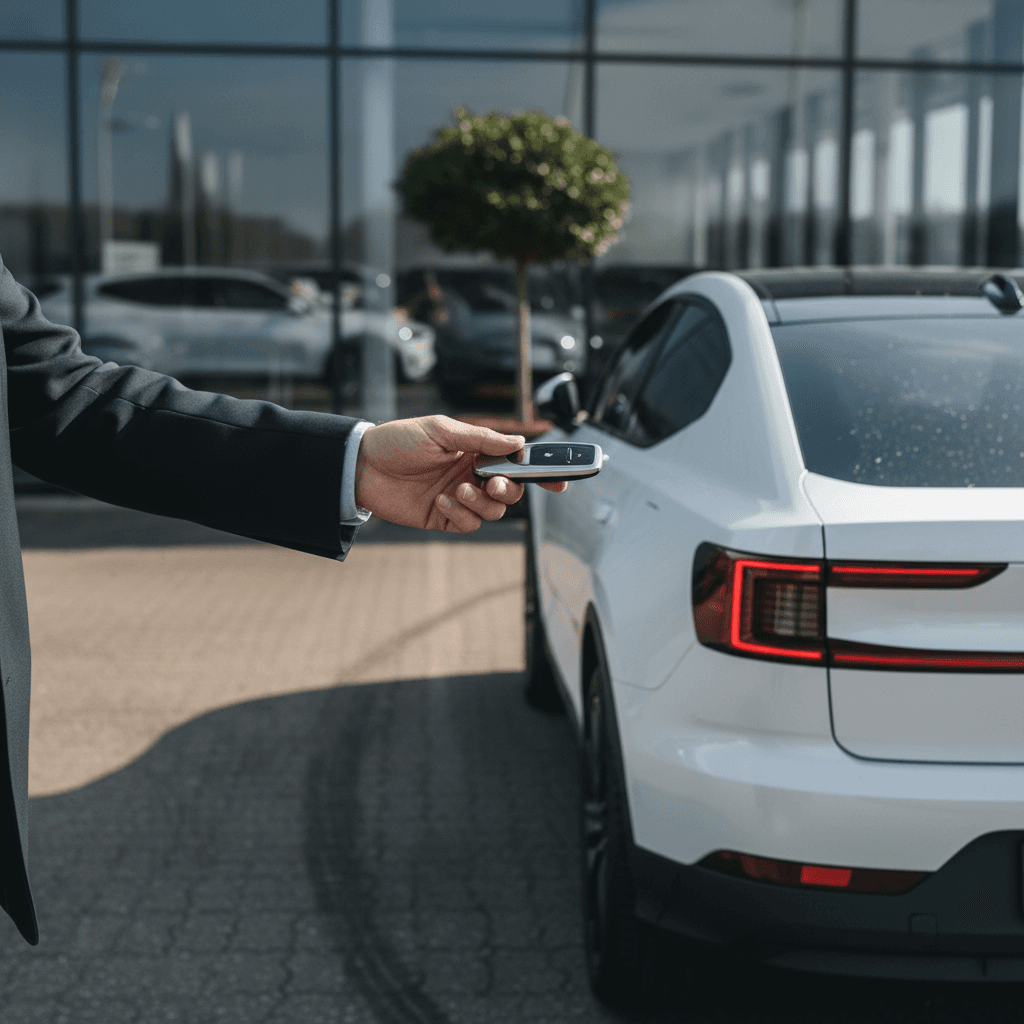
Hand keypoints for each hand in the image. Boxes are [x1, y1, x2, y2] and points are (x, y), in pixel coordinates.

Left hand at [355, 415, 567, 532]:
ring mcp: (460, 497)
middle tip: (494, 483)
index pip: (518, 461)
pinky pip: (470, 524)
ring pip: (494, 510)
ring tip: (458, 490)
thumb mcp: (441, 430)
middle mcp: (473, 474)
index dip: (544, 471)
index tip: (563, 479)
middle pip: (513, 490)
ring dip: (481, 502)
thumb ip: (481, 439)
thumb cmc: (398, 441)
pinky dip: (461, 514)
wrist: (361, 466)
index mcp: (477, 450)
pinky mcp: (445, 518)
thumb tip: (517, 443)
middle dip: (511, 489)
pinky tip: (441, 501)